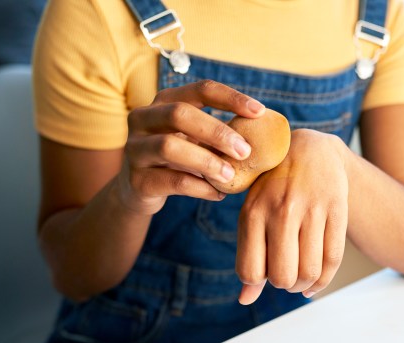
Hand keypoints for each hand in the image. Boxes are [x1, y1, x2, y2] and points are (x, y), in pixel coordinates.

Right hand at [117, 80, 264, 214]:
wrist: (139, 190)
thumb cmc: (178, 159)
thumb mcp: (194, 139)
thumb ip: (219, 133)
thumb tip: (268, 133)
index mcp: (164, 101)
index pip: (200, 89)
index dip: (231, 98)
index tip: (260, 111)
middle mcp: (143, 119)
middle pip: (180, 114)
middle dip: (217, 132)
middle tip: (246, 151)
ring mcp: (135, 149)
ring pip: (169, 147)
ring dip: (206, 161)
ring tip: (231, 176)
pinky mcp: (137, 180)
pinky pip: (172, 181)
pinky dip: (200, 187)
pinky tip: (218, 193)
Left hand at [236, 129, 348, 303]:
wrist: (310, 150)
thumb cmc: (274, 189)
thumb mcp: (254, 214)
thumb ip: (249, 255)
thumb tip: (245, 300)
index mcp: (253, 212)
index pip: (251, 271)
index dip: (258, 283)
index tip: (265, 273)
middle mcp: (281, 210)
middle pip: (283, 277)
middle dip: (285, 285)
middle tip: (287, 276)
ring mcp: (311, 209)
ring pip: (310, 272)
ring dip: (305, 284)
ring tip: (301, 277)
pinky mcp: (336, 209)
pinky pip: (333, 259)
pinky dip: (324, 280)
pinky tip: (316, 280)